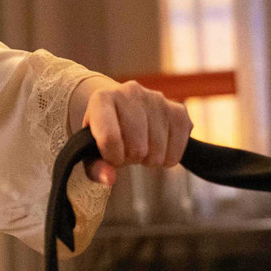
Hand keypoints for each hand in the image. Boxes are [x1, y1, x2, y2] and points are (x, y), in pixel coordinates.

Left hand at [75, 79, 191, 184]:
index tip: (112, 157)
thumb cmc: (104, 132)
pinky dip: (167, 159)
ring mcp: (158, 100)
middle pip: (136, 148)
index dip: (112, 158)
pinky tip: (157, 146)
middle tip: (126, 150)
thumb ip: (95, 167)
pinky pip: (177, 151)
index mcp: (102, 99)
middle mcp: (131, 92)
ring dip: (149, 159)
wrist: (122, 109)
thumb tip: (109, 178)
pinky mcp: (179, 111)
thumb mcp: (91, 150)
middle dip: (131, 158)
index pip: (110, 138)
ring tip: (141, 146)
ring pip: (157, 152)